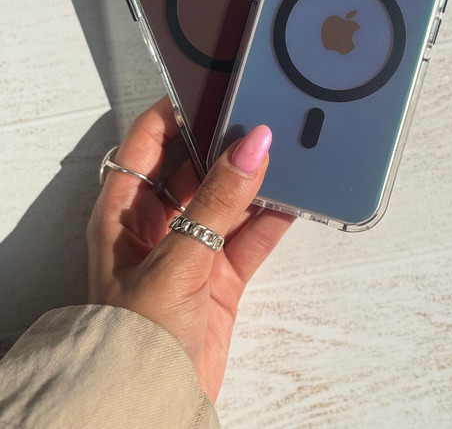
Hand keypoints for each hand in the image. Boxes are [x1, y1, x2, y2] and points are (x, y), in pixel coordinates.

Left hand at [87, 96, 292, 401]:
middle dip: (225, 143)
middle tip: (259, 116)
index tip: (212, 87)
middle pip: (194, 166)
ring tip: (284, 151)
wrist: (156, 400)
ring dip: (253, 180)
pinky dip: (272, 219)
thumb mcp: (176, 258)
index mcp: (124, 211)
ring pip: (227, 199)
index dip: (175, 111)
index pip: (147, 142)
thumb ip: (217, 203)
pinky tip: (294, 197)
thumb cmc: (135, 337)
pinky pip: (251, 235)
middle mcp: (156, 223)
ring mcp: (191, 247)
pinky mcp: (220, 274)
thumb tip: (250, 147)